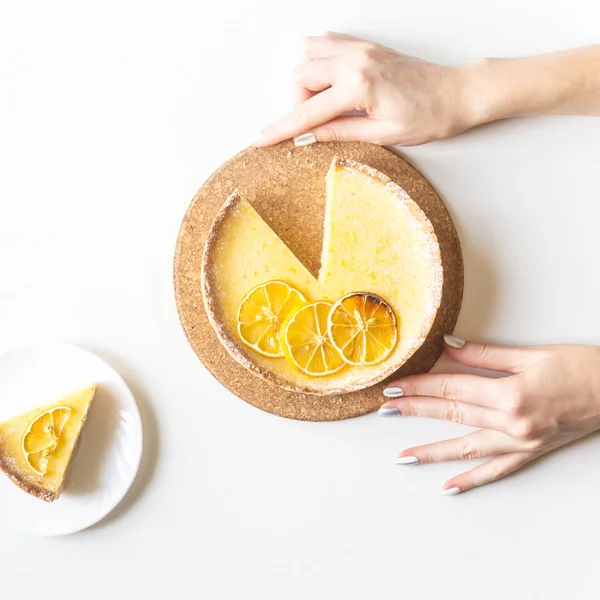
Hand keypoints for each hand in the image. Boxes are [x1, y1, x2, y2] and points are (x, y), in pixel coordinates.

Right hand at [256, 32, 478, 146]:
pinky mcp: (364, 45)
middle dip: (290, 104)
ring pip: (306, 51)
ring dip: (298, 79)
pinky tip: (319, 81)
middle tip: (298, 128)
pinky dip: (313, 60)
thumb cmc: (428, 117)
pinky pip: (325, 42)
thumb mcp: (382, 134)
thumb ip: (339, 132)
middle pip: (298, 74)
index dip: (283, 128)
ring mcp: (359, 48)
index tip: (262, 139)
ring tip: (308, 105)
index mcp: (360, 86)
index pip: (308, 111)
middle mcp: (355, 60)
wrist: (456, 94)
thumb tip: (307, 139)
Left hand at [380, 335, 599, 494]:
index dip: (420, 386)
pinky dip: (471, 480)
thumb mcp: (531, 355)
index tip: (395, 386)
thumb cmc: (580, 368)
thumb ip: (486, 353)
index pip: (451, 387)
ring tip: (403, 457)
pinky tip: (448, 487)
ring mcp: (520, 442)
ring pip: (466, 448)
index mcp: (510, 393)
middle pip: (452, 414)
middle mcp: (512, 423)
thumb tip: (449, 346)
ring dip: (432, 452)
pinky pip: (495, 470)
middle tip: (385, 411)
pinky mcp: (530, 453)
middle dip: (415, 411)